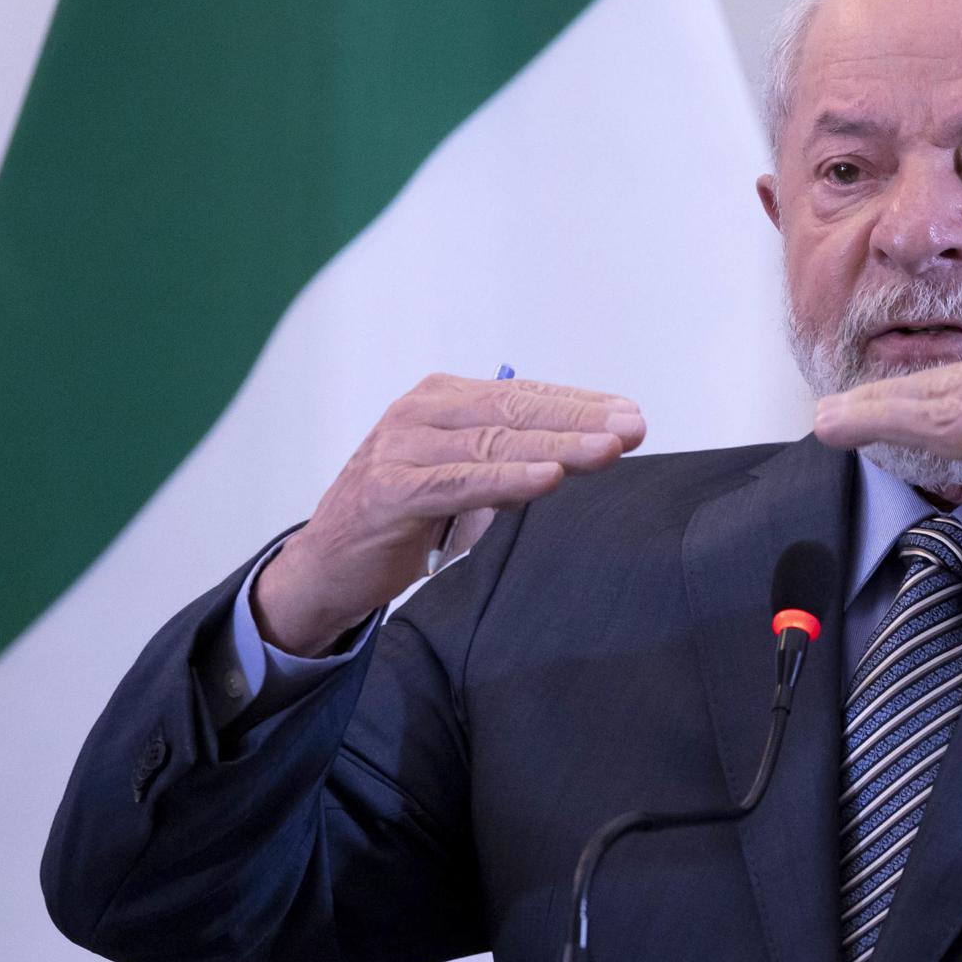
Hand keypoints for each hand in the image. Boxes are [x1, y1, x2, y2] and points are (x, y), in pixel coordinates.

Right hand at [254, 373, 644, 654]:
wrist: (327, 566)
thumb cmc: (404, 519)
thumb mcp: (467, 479)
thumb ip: (514, 459)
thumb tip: (587, 448)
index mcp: (442, 400)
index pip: (523, 395)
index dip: (580, 403)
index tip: (630, 415)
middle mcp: (420, 413)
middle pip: (514, 410)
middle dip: (581, 418)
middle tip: (634, 428)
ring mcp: (401, 448)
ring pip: (494, 443)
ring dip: (557, 444)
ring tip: (607, 449)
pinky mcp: (390, 491)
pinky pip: (460, 483)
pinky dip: (506, 480)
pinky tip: (548, 477)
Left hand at [814, 362, 961, 661]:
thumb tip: (954, 435)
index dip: (909, 387)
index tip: (862, 399)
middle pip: (951, 388)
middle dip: (881, 397)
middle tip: (828, 411)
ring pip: (949, 415)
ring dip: (882, 418)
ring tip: (833, 425)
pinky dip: (929, 465)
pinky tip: (888, 468)